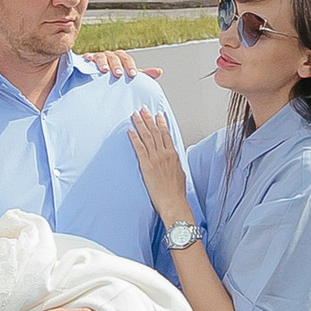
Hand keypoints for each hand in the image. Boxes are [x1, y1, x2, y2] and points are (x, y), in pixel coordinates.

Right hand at [83, 49, 158, 80]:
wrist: (97, 80)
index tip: (133, 75)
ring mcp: (97, 57)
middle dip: (117, 64)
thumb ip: (143, 75)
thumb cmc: (115, 78)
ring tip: (105, 71)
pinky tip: (88, 60)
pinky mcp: (86, 61)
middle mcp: (109, 56)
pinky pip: (87, 57)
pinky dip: (88, 58)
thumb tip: (159, 71)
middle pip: (114, 56)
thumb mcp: (129, 77)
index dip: (130, 66)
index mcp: (120, 59)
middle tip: (119, 74)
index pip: (127, 59)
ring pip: (101, 56)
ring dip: (103, 62)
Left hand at [129, 105, 192, 226]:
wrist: (173, 202)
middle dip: (149, 118)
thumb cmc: (176, 192)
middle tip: (143, 108)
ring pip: (147, 136)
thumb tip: (173, 159)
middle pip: (156, 131)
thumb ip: (175, 163)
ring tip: (135, 115)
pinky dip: (134, 138)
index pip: (166, 134)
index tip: (158, 114)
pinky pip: (139, 148)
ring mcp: (156, 158)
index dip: (161, 123)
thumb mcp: (180, 173)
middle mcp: (165, 154)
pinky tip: (130, 130)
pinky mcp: (147, 165)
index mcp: (173, 155)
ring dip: (140, 124)